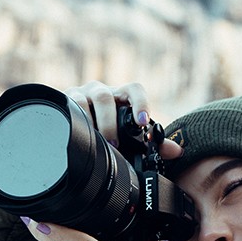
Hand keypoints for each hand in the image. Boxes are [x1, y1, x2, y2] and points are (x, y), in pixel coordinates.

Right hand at [64, 81, 183, 158]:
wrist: (75, 127)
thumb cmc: (107, 130)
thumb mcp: (129, 137)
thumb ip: (154, 144)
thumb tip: (177, 151)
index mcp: (121, 97)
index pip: (134, 90)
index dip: (140, 103)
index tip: (142, 122)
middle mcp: (101, 91)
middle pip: (105, 97)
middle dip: (109, 122)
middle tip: (114, 144)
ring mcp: (81, 94)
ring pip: (84, 100)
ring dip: (91, 122)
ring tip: (96, 143)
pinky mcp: (64, 101)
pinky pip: (68, 106)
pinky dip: (74, 120)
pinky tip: (77, 134)